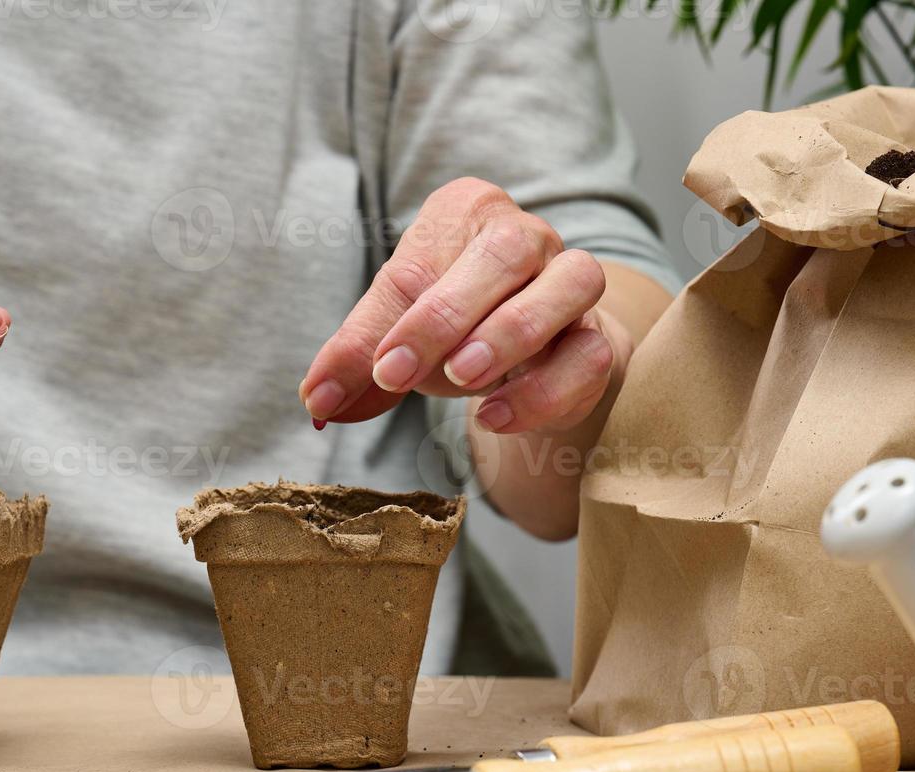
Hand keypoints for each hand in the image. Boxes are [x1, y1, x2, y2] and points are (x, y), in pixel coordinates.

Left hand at [299, 178, 629, 433]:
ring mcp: (572, 280)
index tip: (369, 372)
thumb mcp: (396, 335)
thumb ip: (356, 359)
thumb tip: (315, 400)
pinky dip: (543, 390)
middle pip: (503, 253)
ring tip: (461, 379)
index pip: (420, 262)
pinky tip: (492, 416)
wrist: (526, 356)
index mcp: (465, 212)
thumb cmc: (453, 326)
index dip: (389, 322)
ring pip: (569, 283)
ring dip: (511, 334)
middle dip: (445, 316)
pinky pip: (589, 354)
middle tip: (398, 374)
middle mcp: (527, 234)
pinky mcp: (599, 336)